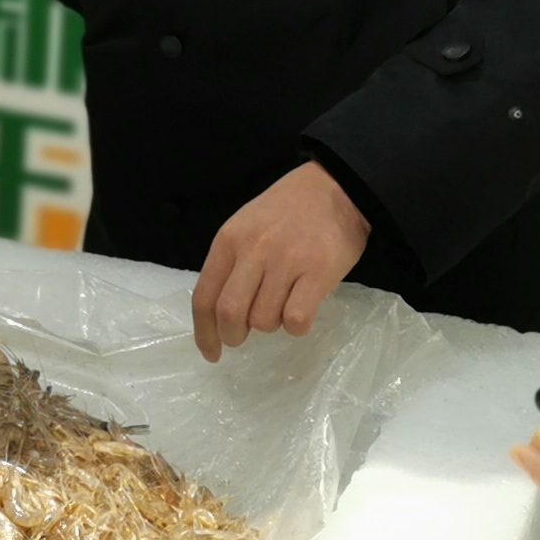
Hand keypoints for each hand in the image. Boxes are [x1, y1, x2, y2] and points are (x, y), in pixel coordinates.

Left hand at [191, 160, 370, 360]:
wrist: (336, 187)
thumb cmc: (286, 211)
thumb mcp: (245, 227)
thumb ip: (230, 265)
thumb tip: (218, 315)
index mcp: (229, 241)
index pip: (204, 297)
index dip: (204, 333)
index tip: (211, 352)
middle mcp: (253, 250)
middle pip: (229, 313)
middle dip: (233, 336)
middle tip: (243, 338)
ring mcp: (286, 261)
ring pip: (263, 320)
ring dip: (270, 326)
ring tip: (281, 307)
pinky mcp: (318, 271)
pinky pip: (296, 319)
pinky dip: (296, 327)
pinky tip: (302, 312)